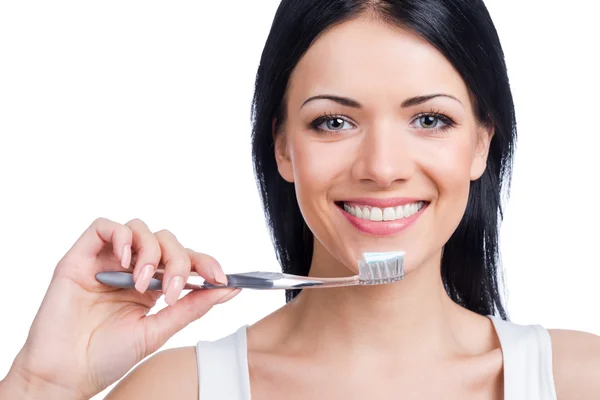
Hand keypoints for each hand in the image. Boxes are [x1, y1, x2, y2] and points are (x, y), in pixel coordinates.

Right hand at [3, 218, 239, 398]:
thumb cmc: (106, 357)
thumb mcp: (157, 331)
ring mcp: (107, 261)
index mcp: (153, 286)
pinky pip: (104, 226)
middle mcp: (132, 269)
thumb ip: (191, 307)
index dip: (206, 263)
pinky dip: (120, 237)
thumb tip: (229, 289)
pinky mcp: (81, 257)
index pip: (185, 260)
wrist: (65, 374)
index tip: (223, 278)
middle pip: (167, 241)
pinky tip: (124, 262)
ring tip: (143, 282)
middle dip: (179, 261)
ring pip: (140, 229)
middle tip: (174, 290)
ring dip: (151, 251)